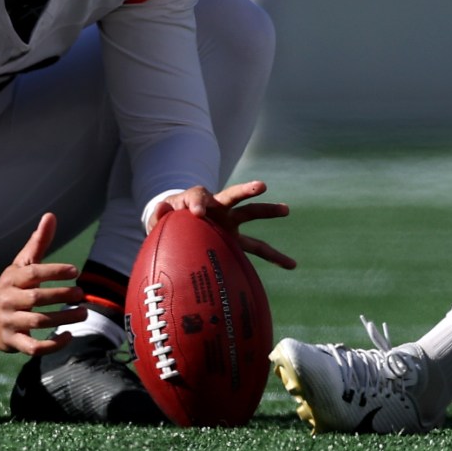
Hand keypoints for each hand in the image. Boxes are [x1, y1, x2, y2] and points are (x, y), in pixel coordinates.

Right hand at [0, 211, 84, 354]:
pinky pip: (33, 347)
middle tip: (81, 294)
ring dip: (62, 319)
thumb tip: (51, 215)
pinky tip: (69, 336)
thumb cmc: (10, 287)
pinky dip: (52, 345)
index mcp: (13, 280)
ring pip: (37, 322)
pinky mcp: (12, 342)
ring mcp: (10, 323)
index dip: (54, 271)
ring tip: (83, 313)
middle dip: (61, 296)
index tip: (75, 271)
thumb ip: (38, 243)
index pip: (33, 274)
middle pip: (36, 299)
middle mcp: (9, 301)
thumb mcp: (21, 265)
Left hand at [155, 179, 296, 269]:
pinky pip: (258, 248)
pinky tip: (292, 264)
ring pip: (251, 215)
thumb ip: (160, 215)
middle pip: (233, 195)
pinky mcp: (236, 242)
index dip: (198, 202)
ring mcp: (230, 224)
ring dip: (269, 211)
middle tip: (261, 186)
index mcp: (198, 201)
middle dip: (247, 191)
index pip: (198, 196)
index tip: (197, 213)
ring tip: (286, 209)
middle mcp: (218, 209)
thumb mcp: (161, 219)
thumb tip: (162, 208)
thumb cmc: (170, 222)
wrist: (181, 229)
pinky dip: (274, 256)